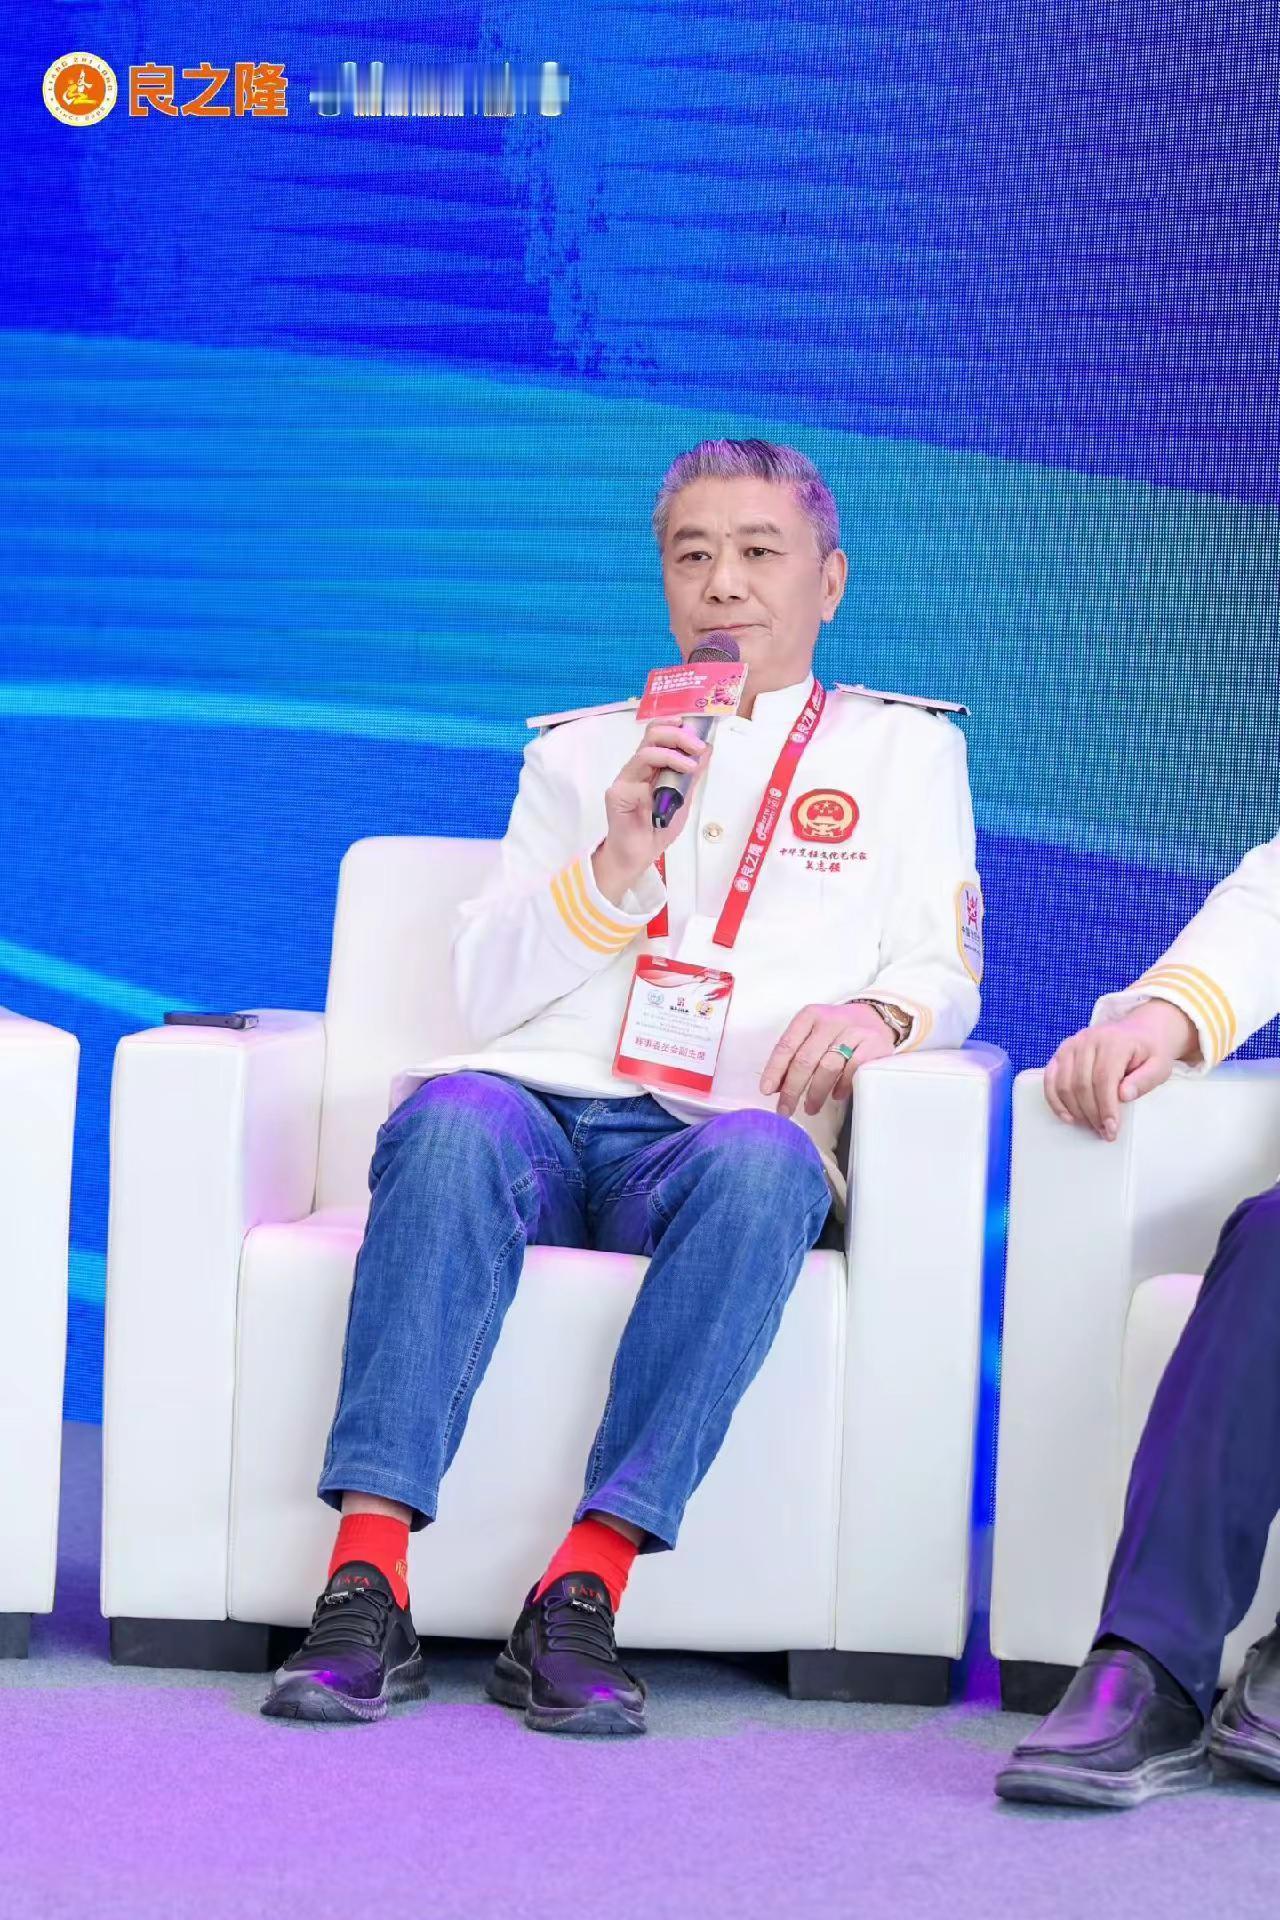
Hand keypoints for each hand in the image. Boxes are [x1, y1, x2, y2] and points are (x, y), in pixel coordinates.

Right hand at [592, 721, 710, 903]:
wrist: (638, 856)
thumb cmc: (657, 829)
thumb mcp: (683, 799)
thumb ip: (691, 776)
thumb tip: (707, 750)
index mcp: (651, 766)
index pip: (659, 734)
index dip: (676, 725)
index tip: (699, 730)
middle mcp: (637, 768)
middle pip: (652, 735)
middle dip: (679, 735)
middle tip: (698, 747)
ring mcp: (626, 779)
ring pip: (646, 751)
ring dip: (672, 753)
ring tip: (691, 766)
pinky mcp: (618, 793)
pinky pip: (636, 776)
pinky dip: (659, 775)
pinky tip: (670, 788)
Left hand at [760, 1001, 896, 1118]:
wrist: (876, 1017)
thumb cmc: (837, 1030)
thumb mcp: (813, 1033)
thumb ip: (795, 1054)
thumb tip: (777, 1086)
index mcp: (809, 1016)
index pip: (786, 1045)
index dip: (775, 1069)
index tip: (767, 1090)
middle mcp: (830, 1021)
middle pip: (805, 1059)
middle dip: (792, 1089)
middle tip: (785, 1109)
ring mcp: (853, 1031)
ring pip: (828, 1067)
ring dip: (816, 1092)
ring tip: (810, 1108)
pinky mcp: (873, 1044)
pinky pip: (852, 1070)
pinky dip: (841, 1086)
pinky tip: (835, 1096)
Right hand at [1042, 1000, 1197, 1140]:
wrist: (1139, 1029)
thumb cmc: (1149, 1051)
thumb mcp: (1159, 1066)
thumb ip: (1145, 1080)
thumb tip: (1124, 1095)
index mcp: (1114, 1041)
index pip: (1104, 1079)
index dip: (1106, 1107)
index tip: (1112, 1129)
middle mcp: (1089, 1040)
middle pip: (1082, 1084)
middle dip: (1092, 1113)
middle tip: (1104, 1131)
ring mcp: (1072, 1044)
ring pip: (1064, 1084)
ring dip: (1075, 1110)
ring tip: (1091, 1125)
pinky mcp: (1062, 1051)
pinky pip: (1050, 1078)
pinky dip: (1055, 1100)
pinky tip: (1068, 1116)